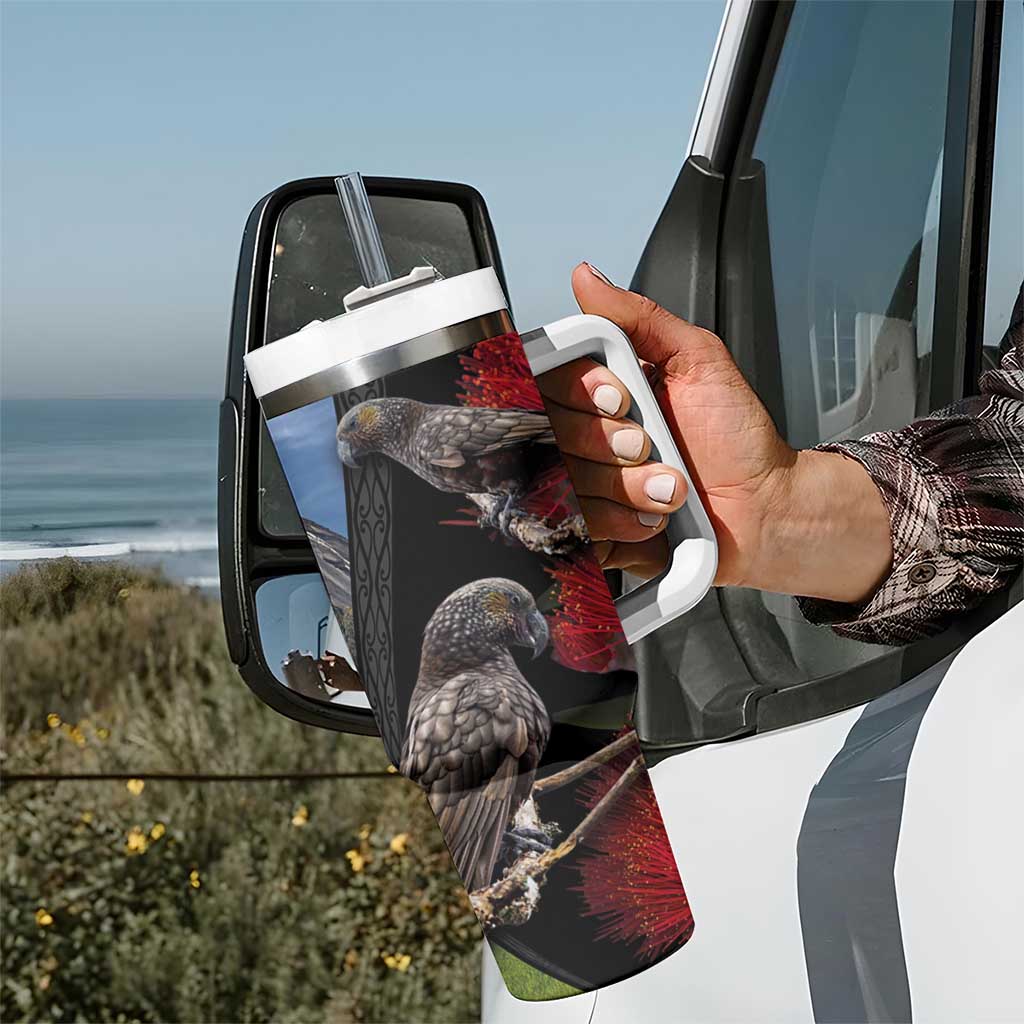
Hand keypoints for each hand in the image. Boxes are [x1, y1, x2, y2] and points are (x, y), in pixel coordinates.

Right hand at [540, 262, 892, 603]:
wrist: (765, 505)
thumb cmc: (737, 434)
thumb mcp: (697, 358)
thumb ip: (641, 316)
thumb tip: (587, 277)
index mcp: (598, 394)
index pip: (546, 383)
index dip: (577, 392)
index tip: (622, 397)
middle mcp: (583, 440)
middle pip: (548, 435)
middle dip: (609, 442)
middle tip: (651, 443)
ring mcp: (586, 489)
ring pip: (563, 486)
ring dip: (626, 486)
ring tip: (669, 486)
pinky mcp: (594, 534)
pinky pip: (574, 531)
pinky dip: (619, 523)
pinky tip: (652, 516)